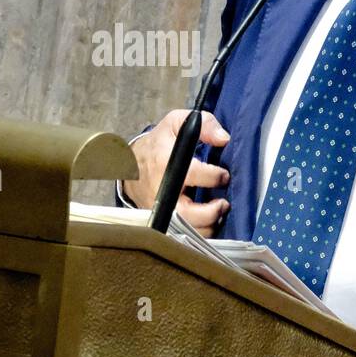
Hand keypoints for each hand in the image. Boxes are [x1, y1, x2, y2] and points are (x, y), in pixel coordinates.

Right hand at [122, 109, 230, 236]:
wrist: (131, 164)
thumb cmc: (159, 144)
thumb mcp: (176, 123)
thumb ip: (203, 123)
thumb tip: (224, 138)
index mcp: (165, 161)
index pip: (193, 173)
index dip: (214, 176)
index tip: (224, 175)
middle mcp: (161, 189)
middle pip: (188, 213)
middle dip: (211, 212)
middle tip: (223, 203)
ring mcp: (159, 207)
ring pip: (186, 228)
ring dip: (208, 225)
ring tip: (217, 211)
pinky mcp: (160, 219)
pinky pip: (182, 232)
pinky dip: (199, 230)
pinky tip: (207, 219)